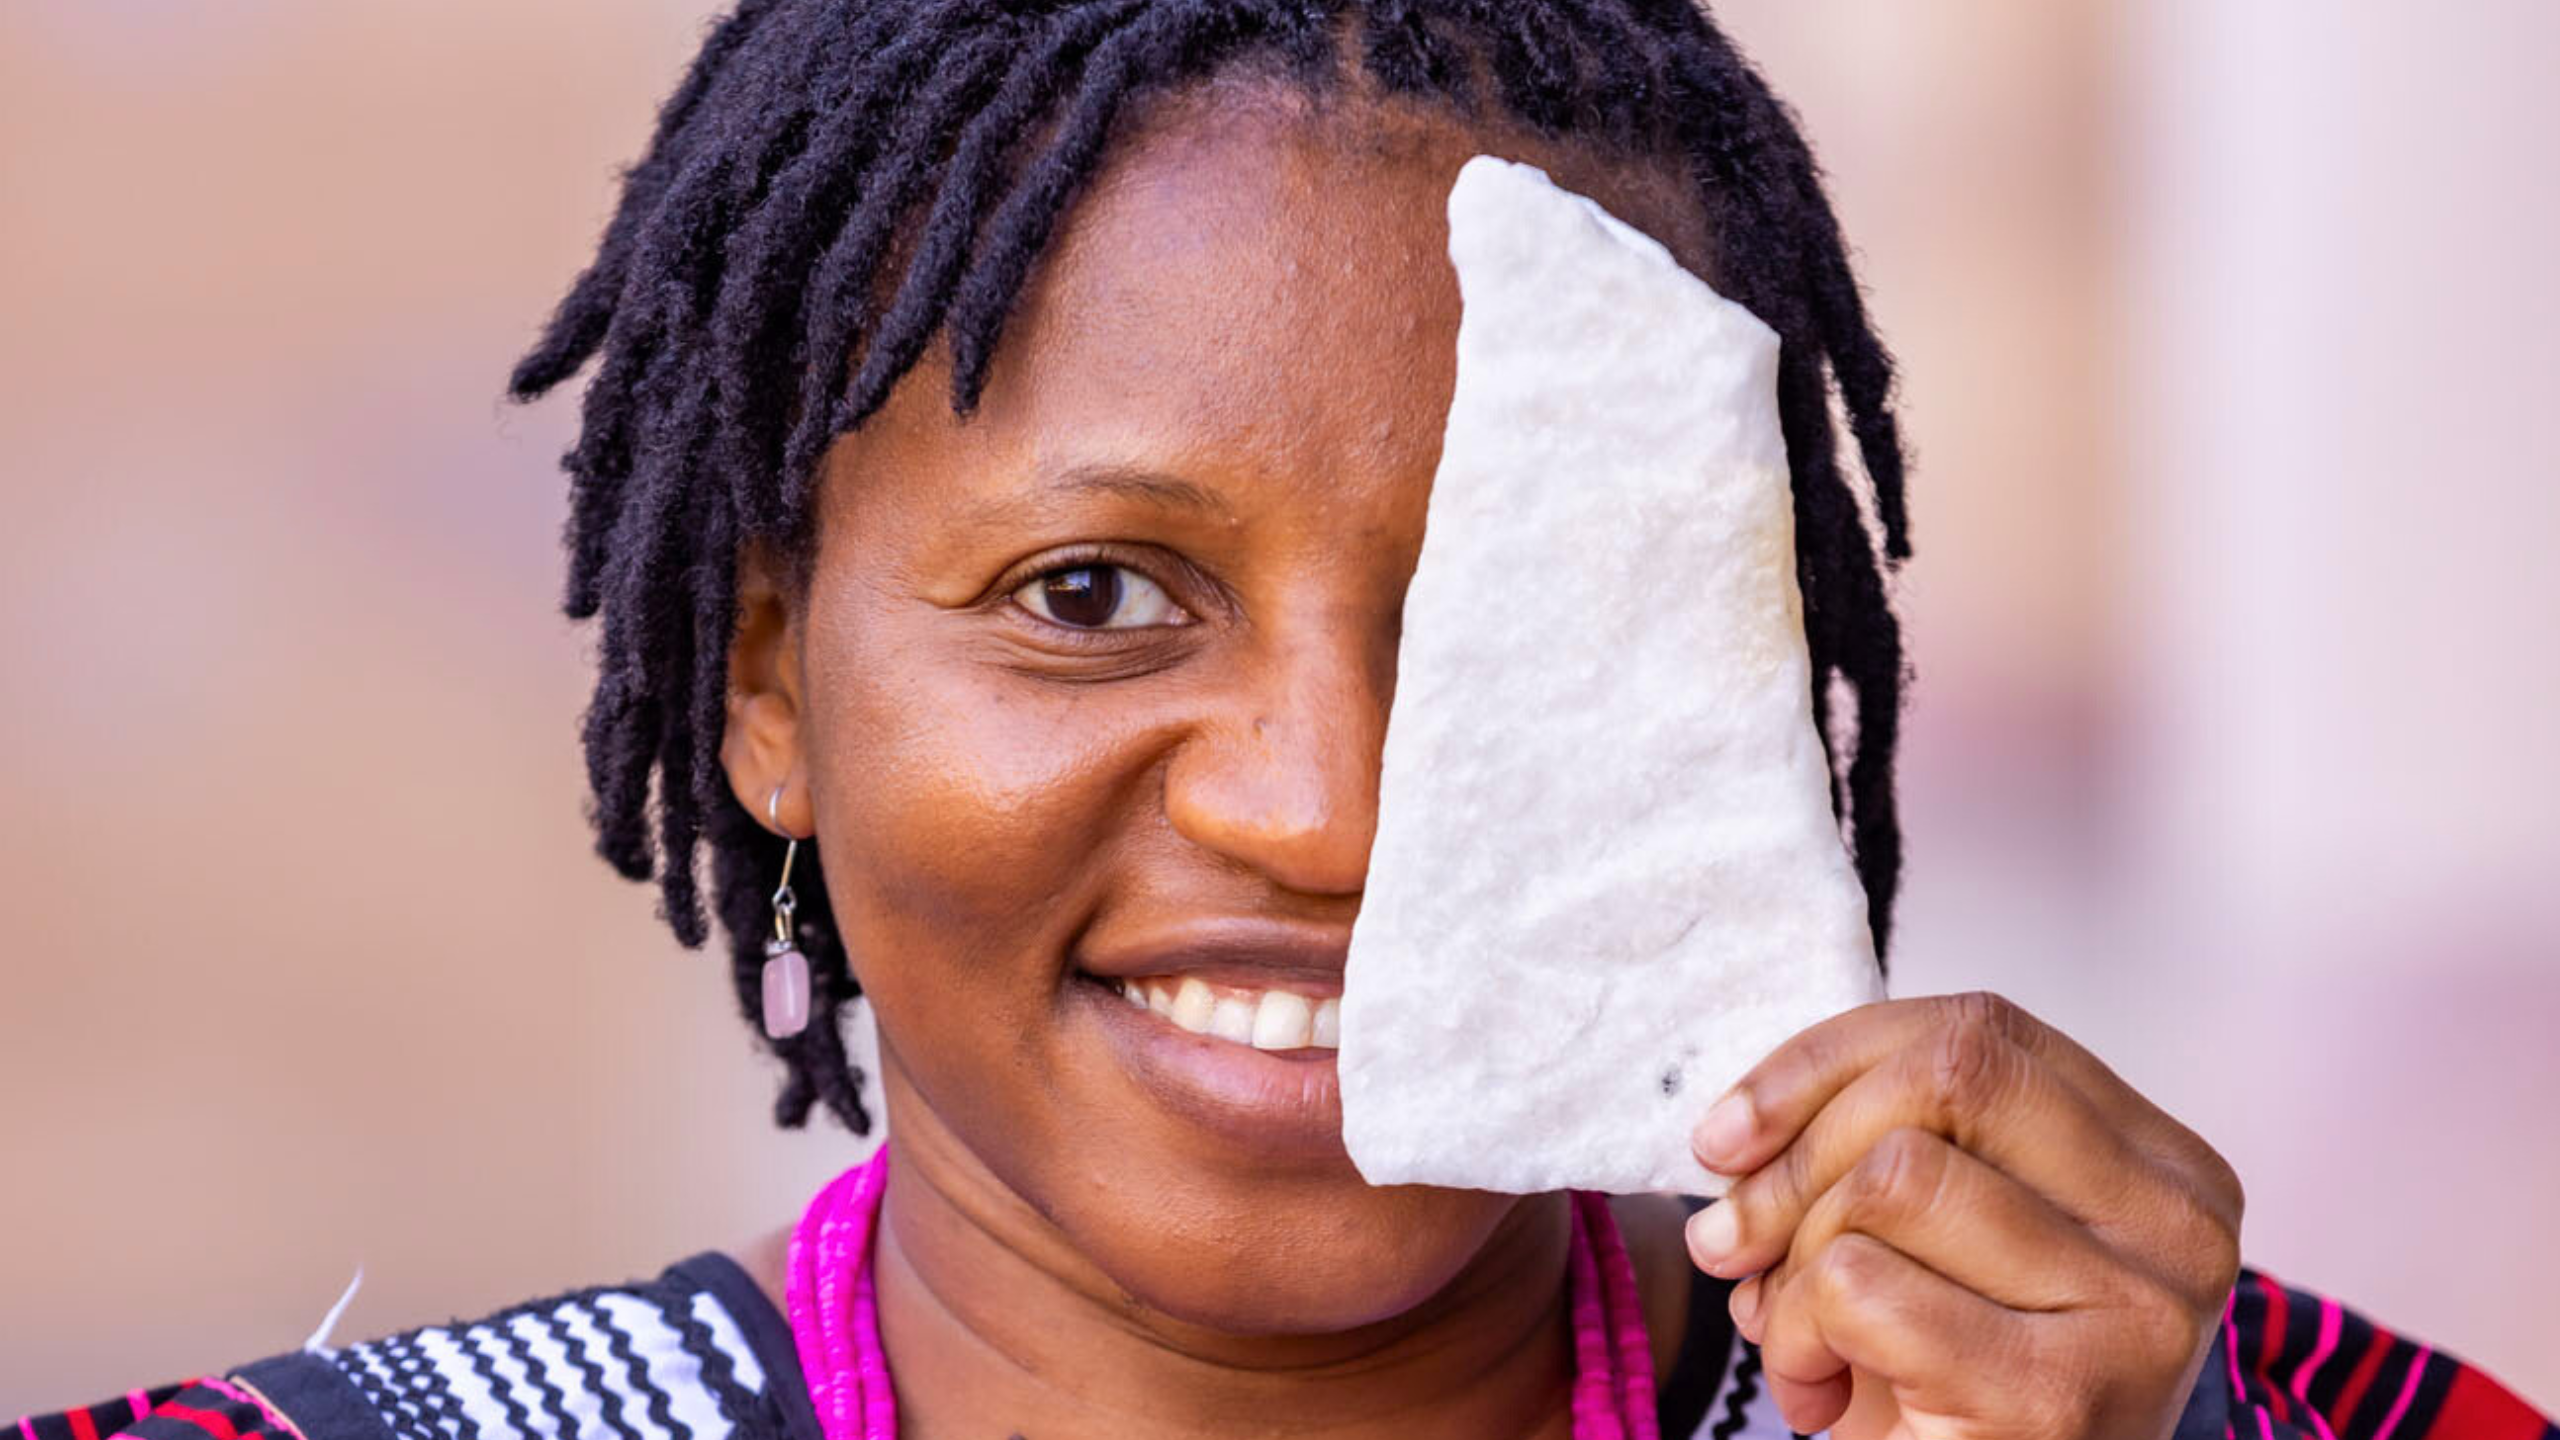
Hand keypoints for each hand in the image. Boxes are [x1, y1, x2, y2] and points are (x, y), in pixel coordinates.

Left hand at [1681, 992, 2243, 1439]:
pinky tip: (1815, 1393)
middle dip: (1798, 1153)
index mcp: (2161, 1168)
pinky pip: (1858, 1285)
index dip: (1826, 1062)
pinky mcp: (2060, 1396)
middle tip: (1736, 1242)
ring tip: (1797, 1338)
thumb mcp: (1936, 1248)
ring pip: (1893, 1176)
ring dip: (1792, 1263)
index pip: (1980, 1031)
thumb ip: (1874, 1150)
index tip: (1730, 1132)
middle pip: (1943, 1080)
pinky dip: (1794, 1335)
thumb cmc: (1959, 1395)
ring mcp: (2136, 1313)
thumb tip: (1736, 1133)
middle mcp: (2177, 1227)